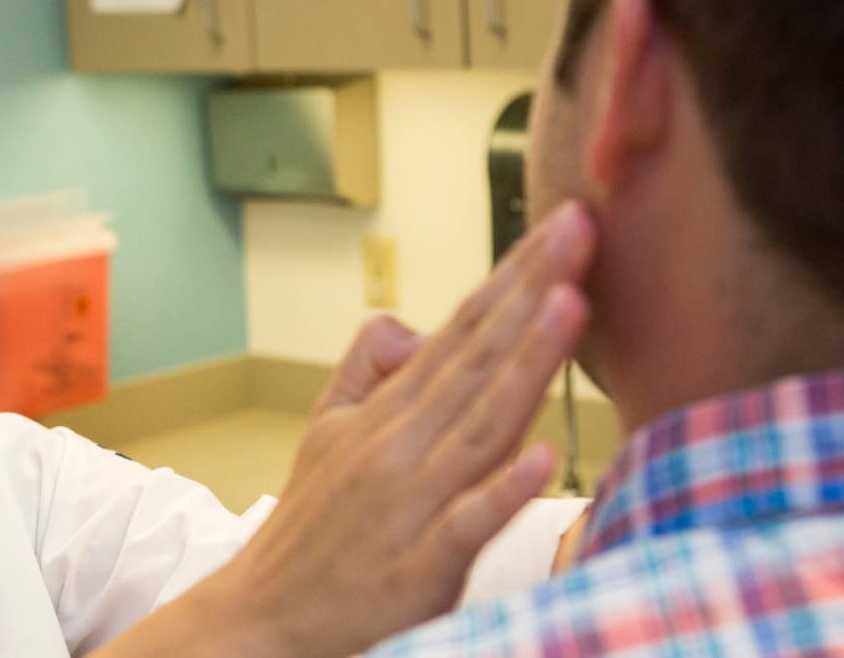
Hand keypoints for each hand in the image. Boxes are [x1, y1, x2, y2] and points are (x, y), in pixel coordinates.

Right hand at [215, 202, 595, 657]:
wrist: (263, 621)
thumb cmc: (310, 531)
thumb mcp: (326, 433)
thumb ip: (369, 370)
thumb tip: (413, 322)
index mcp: (386, 413)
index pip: (461, 331)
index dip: (513, 276)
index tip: (563, 224)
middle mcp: (399, 447)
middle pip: (477, 359)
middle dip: (532, 291)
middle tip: (580, 228)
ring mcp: (410, 505)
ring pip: (480, 426)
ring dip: (526, 365)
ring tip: (571, 305)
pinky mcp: (419, 568)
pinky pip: (466, 524)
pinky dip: (502, 490)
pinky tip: (546, 458)